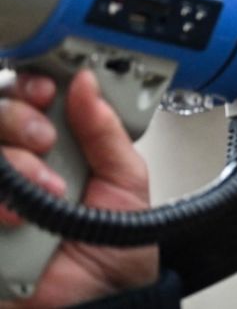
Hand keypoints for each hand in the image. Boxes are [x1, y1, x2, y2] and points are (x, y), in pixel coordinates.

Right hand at [0, 69, 157, 306]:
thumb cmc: (114, 253)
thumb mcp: (127, 184)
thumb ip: (107, 133)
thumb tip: (87, 82)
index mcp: (53, 147)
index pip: (22, 98)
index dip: (28, 86)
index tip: (48, 90)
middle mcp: (16, 168)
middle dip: (16, 116)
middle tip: (46, 138)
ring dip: (11, 162)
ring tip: (47, 190)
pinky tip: (17, 217)